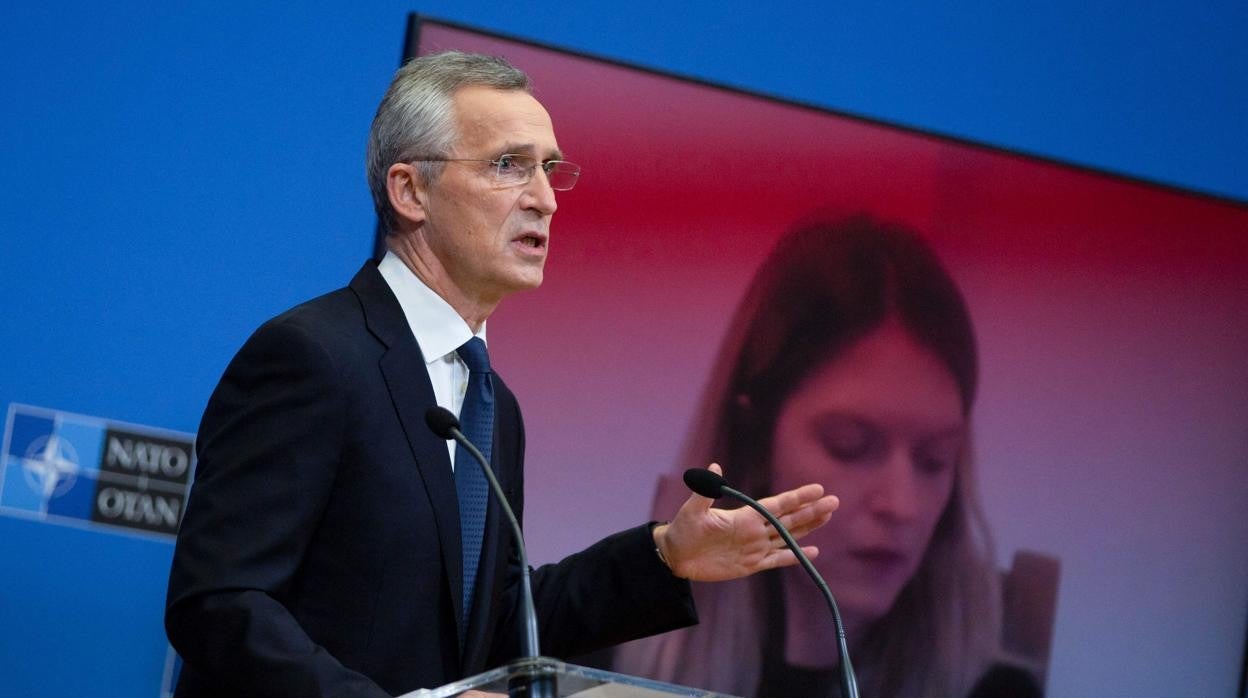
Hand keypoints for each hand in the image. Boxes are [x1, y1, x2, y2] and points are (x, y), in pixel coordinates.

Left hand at [652, 463, 837, 580]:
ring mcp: (754, 547)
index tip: (818, 488)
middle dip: (812, 511)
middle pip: (790, 519)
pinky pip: (777, 560)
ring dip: (808, 528)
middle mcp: (754, 530)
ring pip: (788, 537)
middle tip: (835, 501)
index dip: (798, 497)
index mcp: (745, 516)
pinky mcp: (751, 565)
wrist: (676, 557)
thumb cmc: (682, 529)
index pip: (778, 504)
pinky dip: (794, 557)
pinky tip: (811, 552)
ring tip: (827, 517)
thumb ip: (705, 491)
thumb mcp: (693, 510)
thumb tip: (714, 467)